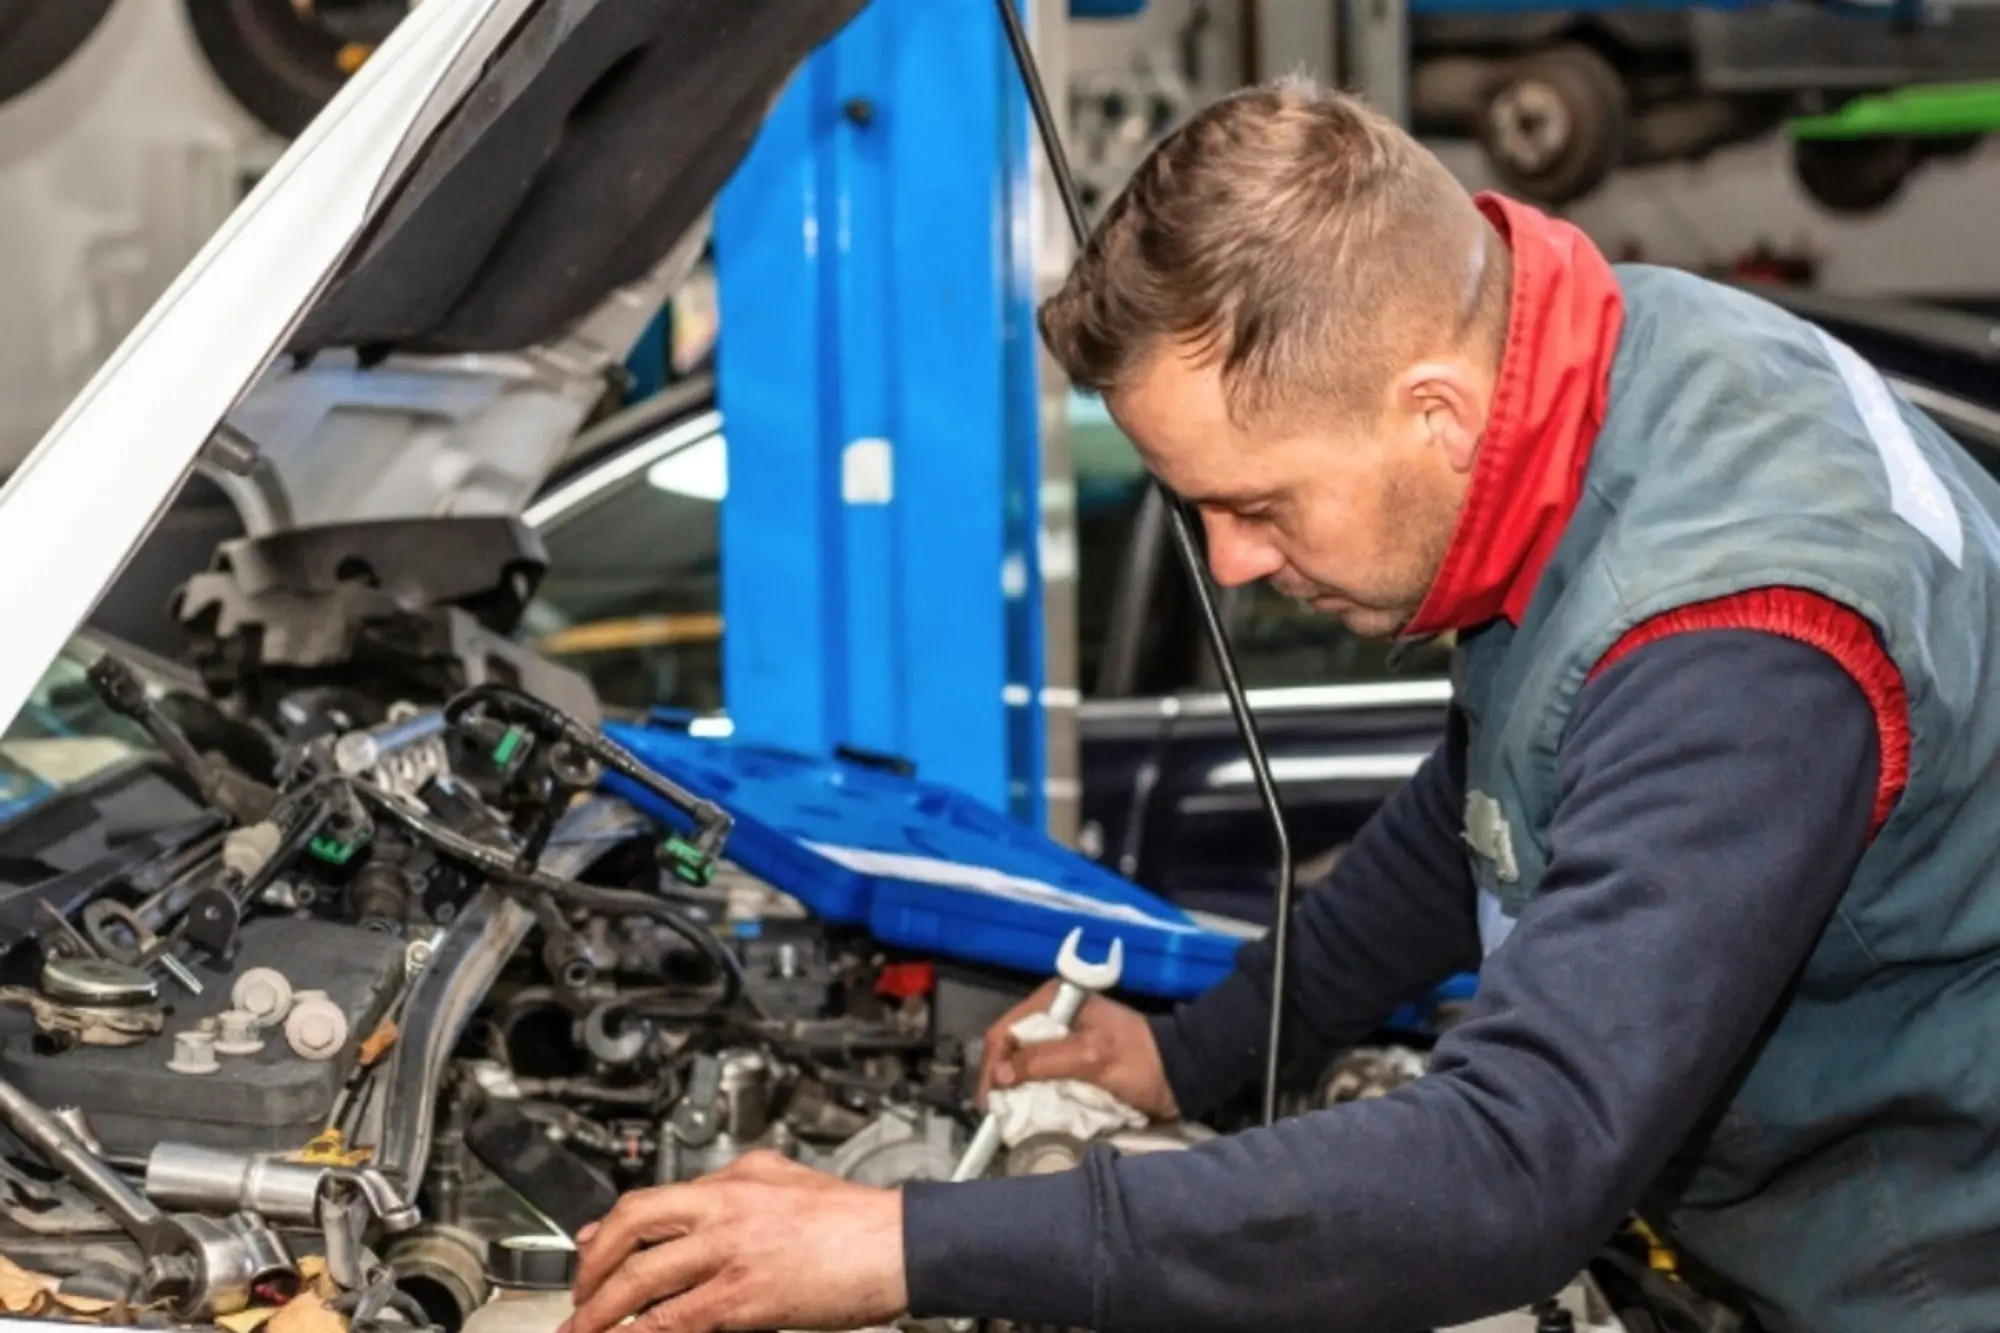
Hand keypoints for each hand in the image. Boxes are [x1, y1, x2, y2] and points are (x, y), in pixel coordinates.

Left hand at [561, 1151, 906, 1332]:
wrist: (897, 1243)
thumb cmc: (852, 1220)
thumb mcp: (785, 1179)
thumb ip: (732, 1186)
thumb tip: (687, 1201)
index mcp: (731, 1181)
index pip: (647, 1200)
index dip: (606, 1231)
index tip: (588, 1253)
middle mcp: (722, 1209)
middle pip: (630, 1230)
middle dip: (592, 1270)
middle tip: (579, 1299)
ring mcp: (729, 1252)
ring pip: (641, 1280)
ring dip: (602, 1312)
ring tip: (586, 1331)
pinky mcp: (742, 1296)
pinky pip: (673, 1320)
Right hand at [975, 979, 1179, 1121]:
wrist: (1180, 1075)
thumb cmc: (1139, 1061)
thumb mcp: (1092, 1058)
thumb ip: (1045, 1061)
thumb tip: (999, 1074)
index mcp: (1055, 1001)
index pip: (1006, 1030)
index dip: (992, 1065)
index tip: (989, 1101)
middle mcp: (1052, 1015)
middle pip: (1008, 1048)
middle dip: (998, 1080)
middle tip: (995, 1115)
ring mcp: (1061, 1039)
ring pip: (1021, 1064)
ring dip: (1012, 1091)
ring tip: (1006, 1118)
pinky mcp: (1070, 1061)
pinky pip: (1039, 1076)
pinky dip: (1030, 1094)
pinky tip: (1025, 1113)